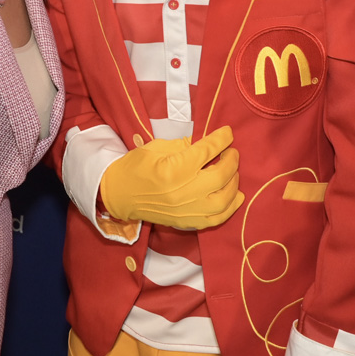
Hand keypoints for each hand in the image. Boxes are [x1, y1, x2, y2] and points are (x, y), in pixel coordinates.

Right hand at [99, 125, 243, 229]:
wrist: (119, 195)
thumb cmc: (136, 166)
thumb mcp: (156, 147)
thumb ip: (183, 145)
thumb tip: (205, 144)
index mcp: (173, 169)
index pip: (206, 151)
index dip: (221, 139)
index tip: (228, 132)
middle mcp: (183, 192)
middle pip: (220, 176)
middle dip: (231, 160)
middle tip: (232, 151)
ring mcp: (186, 211)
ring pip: (223, 200)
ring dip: (234, 183)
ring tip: (233, 171)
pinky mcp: (186, 223)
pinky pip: (216, 219)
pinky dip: (230, 208)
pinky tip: (235, 195)